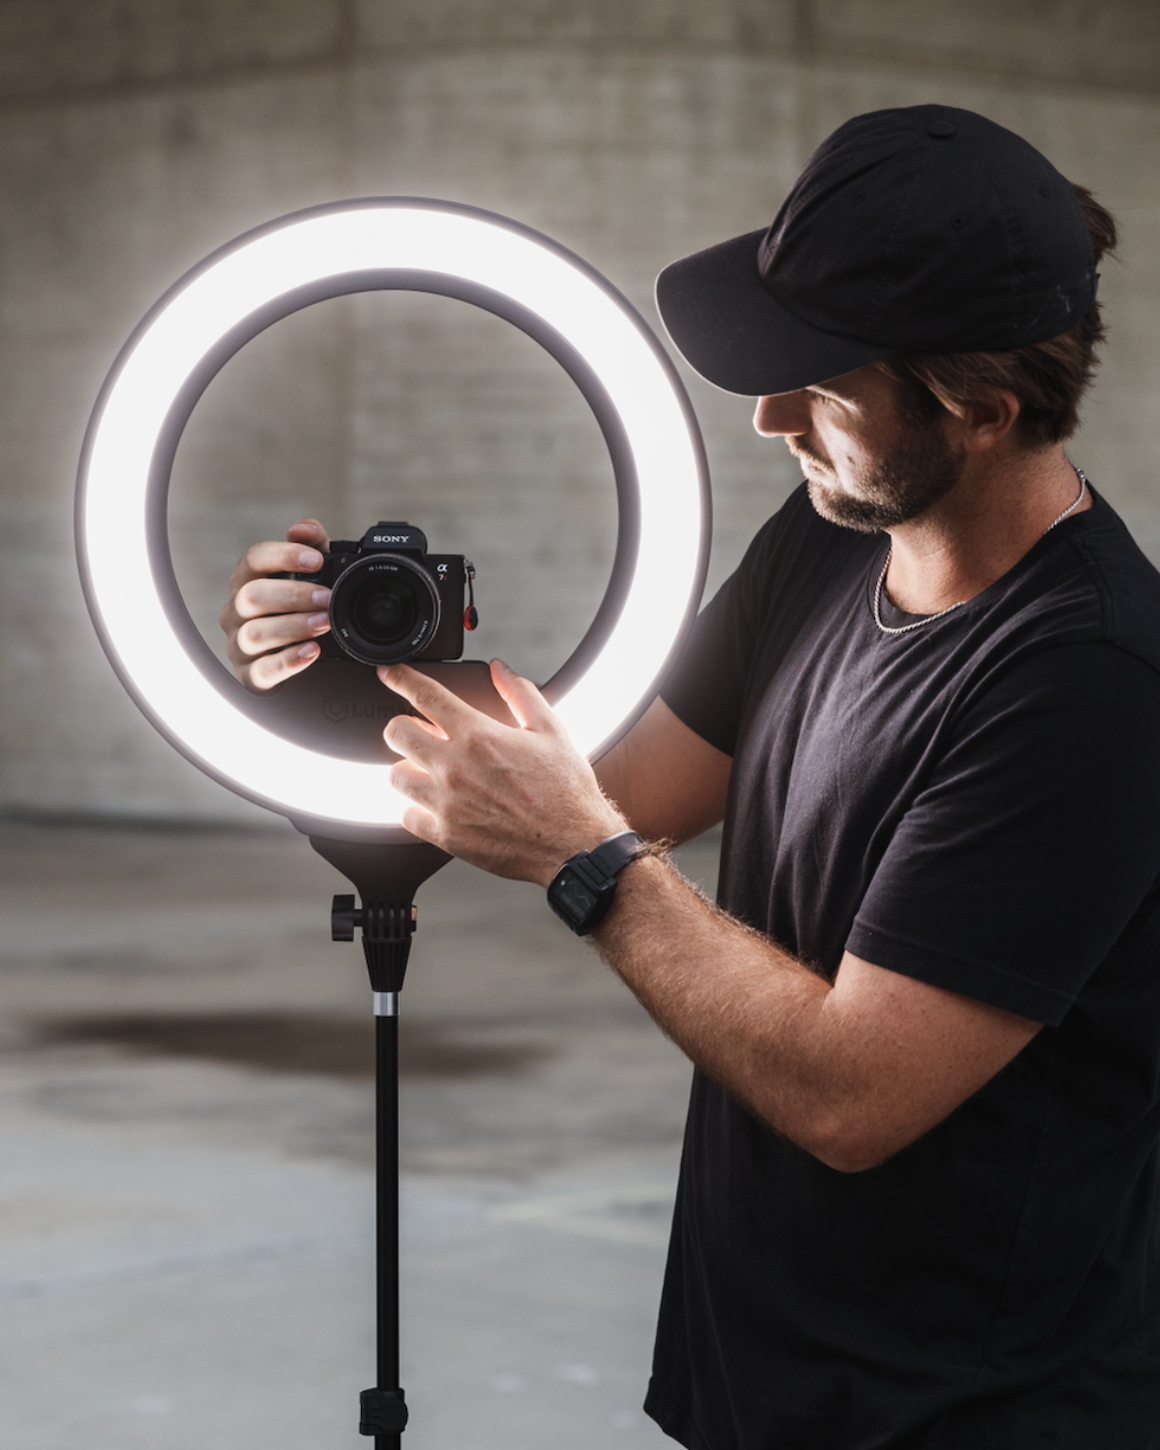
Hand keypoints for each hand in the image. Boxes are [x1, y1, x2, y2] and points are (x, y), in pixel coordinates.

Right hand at [220, 518, 332, 692]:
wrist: (298, 656)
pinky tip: (312, 652)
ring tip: (324, 623)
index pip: (254, 559)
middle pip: (252, 596)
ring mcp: (239, 644)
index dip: (284, 556)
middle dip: (293, 595)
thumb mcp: (312, 574)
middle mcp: (236, 610)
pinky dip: (288, 661)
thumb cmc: (299, 607)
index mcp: (248, 580)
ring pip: (254, 633)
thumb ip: (312, 545)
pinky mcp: (249, 675)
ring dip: (292, 626)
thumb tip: (302, 528)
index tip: (318, 560)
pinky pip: (262, 670)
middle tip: (327, 598)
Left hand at [381, 659, 626, 884]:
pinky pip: (406, 816)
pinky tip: (435, 804)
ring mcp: (446, 803)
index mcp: (479, 735)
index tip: (391, 674)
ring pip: (395, 776)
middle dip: (404, 727)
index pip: (424, 695)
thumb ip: (521, 694)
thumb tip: (500, 669)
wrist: (573, 844)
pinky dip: (415, 808)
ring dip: (409, 768)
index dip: (400, 678)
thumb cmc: (566, 791)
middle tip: (419, 733)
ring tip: (428, 771)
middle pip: (396, 733)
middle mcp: (455, 767)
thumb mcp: (551, 730)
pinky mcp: (446, 835)